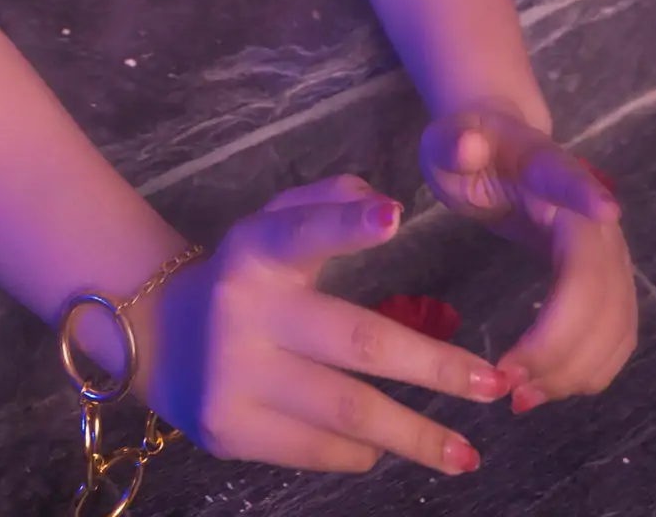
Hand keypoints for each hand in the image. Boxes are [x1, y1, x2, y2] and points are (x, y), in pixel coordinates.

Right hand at [138, 174, 506, 476]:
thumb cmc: (247, 277)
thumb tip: (386, 206)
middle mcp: (245, 310)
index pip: (305, 231)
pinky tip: (390, 447)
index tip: (395, 217)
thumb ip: (329, 203)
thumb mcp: (274, 224)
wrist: (162, 342)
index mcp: (257, 250)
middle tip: (492, 383)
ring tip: (466, 453)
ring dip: (415, 434)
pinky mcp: (233, 431)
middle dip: (433, 366)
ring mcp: (237, 376)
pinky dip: (364, 450)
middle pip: (356, 340)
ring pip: (346, 410)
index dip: (348, 224)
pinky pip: (319, 448)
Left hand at [419, 103, 637, 411]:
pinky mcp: (611, 284)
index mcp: (551, 171)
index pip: (574, 183)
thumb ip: (453, 143)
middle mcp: (594, 217)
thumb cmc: (471, 150)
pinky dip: (587, 371)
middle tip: (506, 384)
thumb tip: (468, 143)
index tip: (609, 212)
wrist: (503, 150)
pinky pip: (616, 337)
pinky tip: (545, 388)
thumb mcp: (448, 141)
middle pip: (597, 284)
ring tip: (520, 396)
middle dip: (559, 344)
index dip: (589, 197)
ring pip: (615, 322)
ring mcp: (610, 253)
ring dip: (574, 369)